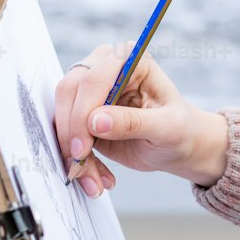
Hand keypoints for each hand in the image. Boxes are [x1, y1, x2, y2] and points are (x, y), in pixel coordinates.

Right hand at [53, 43, 228, 195]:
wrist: (175, 145)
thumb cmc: (178, 129)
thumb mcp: (166, 128)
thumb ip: (133, 122)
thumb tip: (96, 121)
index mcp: (129, 58)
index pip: (94, 79)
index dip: (83, 113)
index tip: (83, 148)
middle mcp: (105, 66)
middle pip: (69, 92)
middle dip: (72, 134)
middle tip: (80, 166)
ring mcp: (90, 89)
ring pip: (61, 114)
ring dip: (71, 151)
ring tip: (93, 181)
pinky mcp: (81, 112)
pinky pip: (65, 132)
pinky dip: (75, 157)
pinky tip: (94, 176)